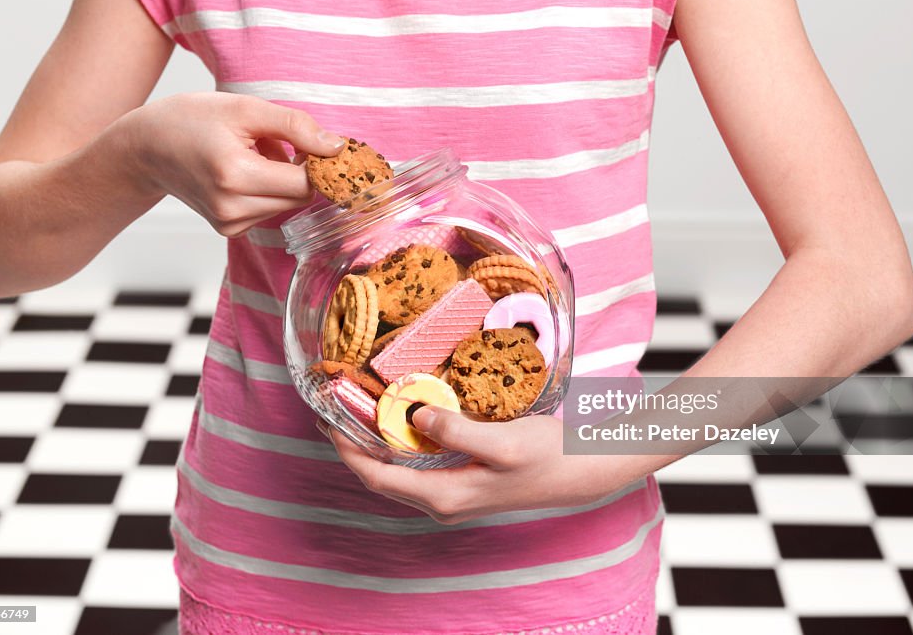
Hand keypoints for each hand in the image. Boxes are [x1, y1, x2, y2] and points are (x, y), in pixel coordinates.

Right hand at [123, 92, 343, 236]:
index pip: (306, 183)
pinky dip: (267, 190)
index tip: (312, 142)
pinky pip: (270, 210)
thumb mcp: (244, 108)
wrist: (144, 148)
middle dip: (299, 169)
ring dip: (282, 179)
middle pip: (300, 197)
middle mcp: (232, 209)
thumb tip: (337, 147)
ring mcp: (229, 224)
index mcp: (235, 176)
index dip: (318, 163)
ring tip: (251, 154)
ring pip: (287, 204)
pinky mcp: (229, 229)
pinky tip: (243, 171)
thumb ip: (296, 126)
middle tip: (274, 141)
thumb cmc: (189, 120)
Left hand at [329, 408, 642, 523]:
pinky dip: (402, 444)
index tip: (328, 420)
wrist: (583, 472)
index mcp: (445, 496)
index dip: (348, 450)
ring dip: (377, 444)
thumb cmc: (548, 457)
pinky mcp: (465, 482)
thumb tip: (413, 417)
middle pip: (383, 477)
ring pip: (399, 472)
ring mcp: (454, 495)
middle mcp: (443, 502)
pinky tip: (402, 420)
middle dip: (355, 446)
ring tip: (361, 411)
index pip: (378, 477)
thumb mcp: (503, 441)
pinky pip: (419, 466)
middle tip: (336, 410)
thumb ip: (456, 431)